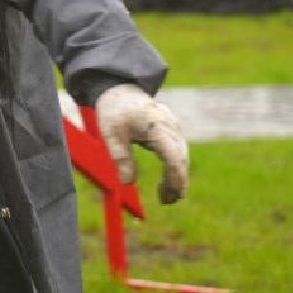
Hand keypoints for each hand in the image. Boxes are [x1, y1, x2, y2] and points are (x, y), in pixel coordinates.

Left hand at [94, 84, 188, 203]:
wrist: (121, 90)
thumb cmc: (114, 110)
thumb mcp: (111, 134)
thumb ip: (120, 157)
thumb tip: (127, 183)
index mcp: (156, 126)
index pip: (174, 156)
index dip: (176, 177)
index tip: (174, 194)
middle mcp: (171, 127)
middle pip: (182, 159)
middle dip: (178, 182)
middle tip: (165, 201)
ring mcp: (174, 128)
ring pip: (182, 157)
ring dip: (177, 178)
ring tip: (165, 197)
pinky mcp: (173, 131)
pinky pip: (178, 153)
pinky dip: (175, 169)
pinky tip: (166, 184)